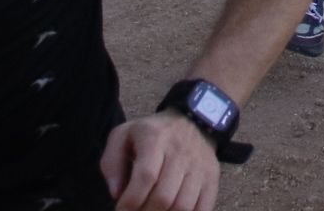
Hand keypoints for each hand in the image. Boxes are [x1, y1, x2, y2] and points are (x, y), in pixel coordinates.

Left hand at [103, 111, 221, 210]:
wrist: (192, 120)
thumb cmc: (151, 134)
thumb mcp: (123, 136)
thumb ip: (111, 163)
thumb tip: (117, 193)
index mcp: (155, 138)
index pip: (146, 176)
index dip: (132, 200)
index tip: (121, 210)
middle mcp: (180, 152)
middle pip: (164, 196)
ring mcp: (199, 166)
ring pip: (183, 206)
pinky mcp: (212, 177)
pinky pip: (203, 208)